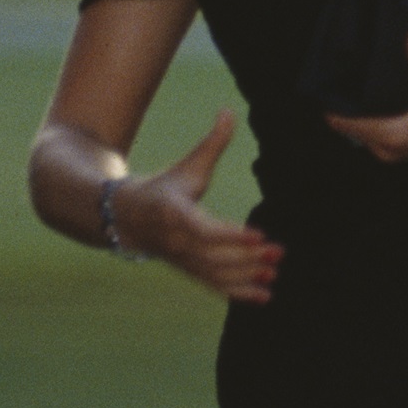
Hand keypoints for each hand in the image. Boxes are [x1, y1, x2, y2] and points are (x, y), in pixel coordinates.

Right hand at [112, 109, 281, 303]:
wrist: (130, 218)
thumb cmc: (165, 188)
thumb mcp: (187, 165)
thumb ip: (212, 143)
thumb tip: (228, 110)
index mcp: (174, 213)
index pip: (204, 230)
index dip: (231, 235)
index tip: (259, 235)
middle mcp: (177, 242)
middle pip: (214, 256)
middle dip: (247, 258)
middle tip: (278, 253)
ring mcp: (183, 261)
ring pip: (216, 275)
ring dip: (247, 277)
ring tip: (275, 273)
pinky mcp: (189, 272)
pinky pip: (214, 287)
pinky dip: (238, 294)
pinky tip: (265, 297)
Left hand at [326, 34, 407, 162]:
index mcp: (397, 135)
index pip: (351, 125)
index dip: (332, 109)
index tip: (317, 91)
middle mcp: (393, 149)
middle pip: (353, 131)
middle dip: (341, 110)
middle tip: (331, 81)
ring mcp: (399, 153)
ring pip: (363, 137)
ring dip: (354, 119)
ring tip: (345, 90)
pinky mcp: (405, 151)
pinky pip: (375, 139)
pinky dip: (367, 124)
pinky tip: (367, 104)